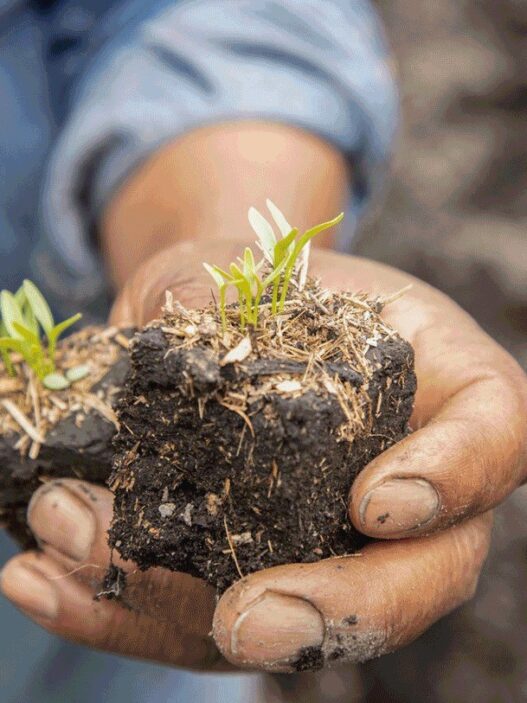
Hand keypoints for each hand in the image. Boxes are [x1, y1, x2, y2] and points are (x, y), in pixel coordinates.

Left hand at [2, 240, 524, 672]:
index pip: (494, 438)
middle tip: (246, 623)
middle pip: (421, 575)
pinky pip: (207, 615)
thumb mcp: (251, 262)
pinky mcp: (259, 572)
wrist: (231, 318)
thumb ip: (223, 289)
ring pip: (300, 618)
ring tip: (73, 557)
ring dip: (183, 610)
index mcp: (444, 389)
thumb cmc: (265, 281)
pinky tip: (45, 581)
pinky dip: (122, 606)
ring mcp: (340, 543)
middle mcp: (412, 482)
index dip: (454, 479)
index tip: (376, 502)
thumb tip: (170, 334)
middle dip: (337, 613)